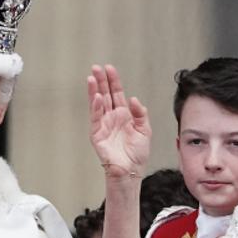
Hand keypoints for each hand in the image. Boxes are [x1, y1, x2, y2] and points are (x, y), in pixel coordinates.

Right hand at [87, 64, 150, 179]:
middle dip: (101, 81)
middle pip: (105, 95)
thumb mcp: (145, 130)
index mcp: (124, 114)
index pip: (117, 93)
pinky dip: (95, 108)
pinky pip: (95, 118)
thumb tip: (134, 99)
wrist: (131, 170)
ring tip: (92, 78)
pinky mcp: (97, 134)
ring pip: (97, 104)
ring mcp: (103, 125)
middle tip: (96, 68)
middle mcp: (112, 117)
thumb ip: (140, 114)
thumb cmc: (137, 153)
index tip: (110, 68)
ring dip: (94, 91)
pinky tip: (96, 97)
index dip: (114, 81)